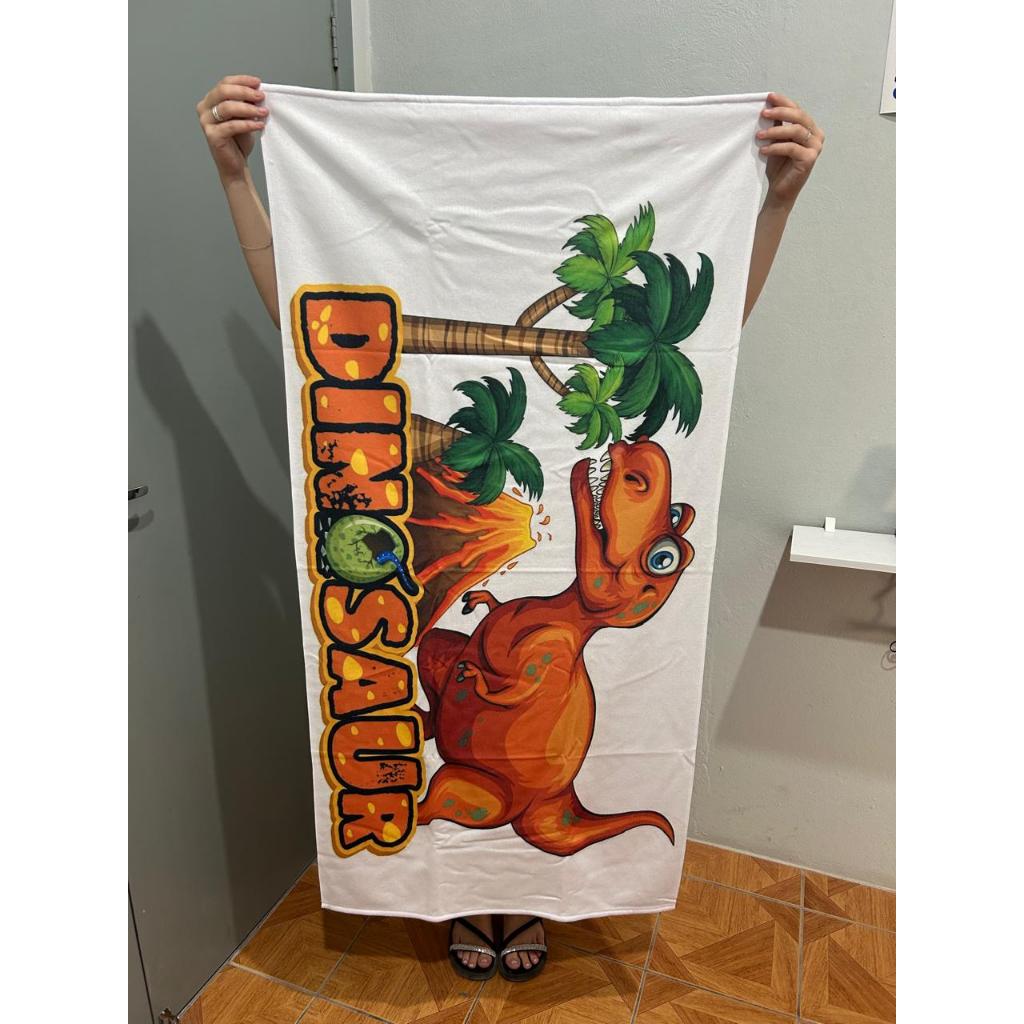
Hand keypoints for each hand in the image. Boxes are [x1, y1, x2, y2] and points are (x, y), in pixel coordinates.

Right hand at [196, 75, 267, 183]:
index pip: (225, 83)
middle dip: (245, 92)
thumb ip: (247, 103)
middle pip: (224, 91)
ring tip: (263, 113)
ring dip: (248, 109)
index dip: (242, 80)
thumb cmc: (239, 140)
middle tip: (261, 97)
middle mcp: (204, 108)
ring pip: (227, 107)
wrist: (235, 164)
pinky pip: (231, 126)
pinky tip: (259, 125)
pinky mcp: (212, 135)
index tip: (258, 82)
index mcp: (211, 100)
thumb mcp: (244, 116)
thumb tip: (257, 91)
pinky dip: (247, 125)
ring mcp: (206, 122)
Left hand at [757, 92, 823, 208]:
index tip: (769, 97)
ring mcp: (815, 147)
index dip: (784, 102)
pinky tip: (763, 150)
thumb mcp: (776, 141)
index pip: (798, 110)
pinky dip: (776, 147)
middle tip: (763, 113)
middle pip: (799, 117)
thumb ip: (776, 125)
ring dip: (775, 131)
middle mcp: (817, 136)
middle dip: (781, 112)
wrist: (780, 190)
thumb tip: (768, 106)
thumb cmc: (778, 166)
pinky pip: (791, 148)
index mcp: (810, 128)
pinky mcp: (810, 159)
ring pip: (796, 131)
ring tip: (759, 135)